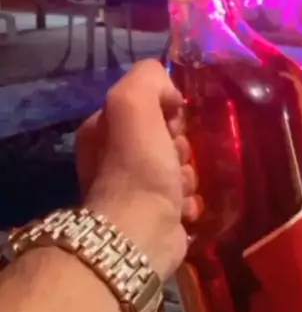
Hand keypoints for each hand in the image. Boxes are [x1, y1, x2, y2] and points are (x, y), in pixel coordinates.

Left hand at [75, 59, 198, 280]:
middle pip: (166, 139)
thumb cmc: (137, 167)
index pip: (145, 107)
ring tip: (180, 188)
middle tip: (177, 159)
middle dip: (181, 148)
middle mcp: (113, 160)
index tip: (174, 125)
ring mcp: (134, 192)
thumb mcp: (133, 103)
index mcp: (102, 131)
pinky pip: (184, 200)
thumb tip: (171, 96)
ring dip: (188, 177)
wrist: (140, 232)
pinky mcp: (155, 218)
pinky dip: (189, 203)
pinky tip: (184, 208)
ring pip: (179, 170)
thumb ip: (148, 79)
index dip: (167, 112)